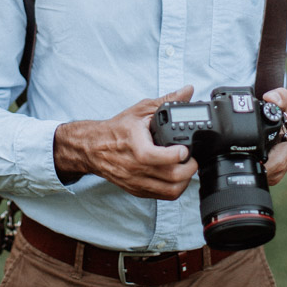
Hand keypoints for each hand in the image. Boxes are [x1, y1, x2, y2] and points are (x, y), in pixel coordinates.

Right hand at [53, 85, 198, 199]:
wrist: (93, 148)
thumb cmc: (117, 130)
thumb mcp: (141, 110)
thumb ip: (166, 100)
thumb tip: (187, 91)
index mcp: (135, 146)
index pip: (157, 157)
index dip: (177, 154)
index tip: (185, 149)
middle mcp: (135, 167)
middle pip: (171, 177)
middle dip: (189, 168)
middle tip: (193, 158)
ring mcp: (137, 181)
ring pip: (170, 191)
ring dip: (184, 181)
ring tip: (186, 168)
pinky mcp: (138, 190)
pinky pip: (163, 196)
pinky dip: (174, 189)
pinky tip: (176, 176)